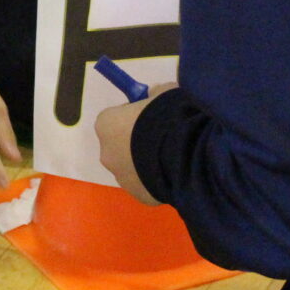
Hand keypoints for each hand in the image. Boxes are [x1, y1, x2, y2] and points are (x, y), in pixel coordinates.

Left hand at [94, 81, 175, 203]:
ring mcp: (122, 178)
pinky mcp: (139, 195)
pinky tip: (178, 171)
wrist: (183, 150)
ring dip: (149, 162)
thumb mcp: (162, 93)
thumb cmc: (167, 115)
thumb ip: (153, 95)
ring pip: (134, 168)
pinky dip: (160, 178)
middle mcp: (107, 153)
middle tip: (164, 137)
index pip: (114, 119)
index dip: (133, 116)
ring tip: (176, 155)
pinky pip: (149, 184)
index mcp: (106, 125)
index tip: (151, 115)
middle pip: (121, 146)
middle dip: (138, 143)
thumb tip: (154, 96)